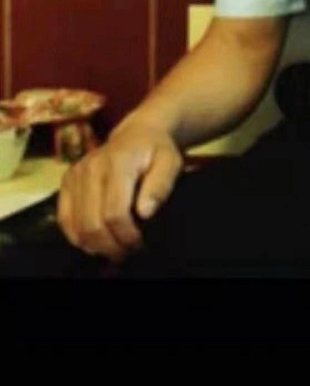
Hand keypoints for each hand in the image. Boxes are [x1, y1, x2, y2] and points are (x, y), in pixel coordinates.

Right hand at [56, 120, 183, 262]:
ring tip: (113, 247)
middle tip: (126, 252)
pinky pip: (64, 218)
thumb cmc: (156, 151)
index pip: (115, 212)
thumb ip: (160, 185)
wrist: (138, 134)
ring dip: (95, 245)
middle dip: (110, 246)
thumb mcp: (170, 163)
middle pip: (92, 223)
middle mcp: (91, 167)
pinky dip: (77, 236)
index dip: (126, 236)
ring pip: (76, 225)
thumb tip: (145, 212)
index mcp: (118, 162)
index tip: (139, 244)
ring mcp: (76, 174)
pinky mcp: (67, 181)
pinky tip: (94, 241)